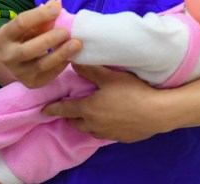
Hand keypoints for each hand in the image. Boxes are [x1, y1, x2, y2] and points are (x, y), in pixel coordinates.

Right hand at [0, 0, 81, 87]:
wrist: (14, 59)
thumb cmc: (26, 35)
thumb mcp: (30, 24)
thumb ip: (42, 16)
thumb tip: (57, 3)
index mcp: (4, 37)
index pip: (20, 24)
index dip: (39, 15)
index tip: (57, 9)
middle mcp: (7, 57)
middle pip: (27, 50)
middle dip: (48, 40)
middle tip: (66, 31)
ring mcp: (18, 72)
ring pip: (40, 65)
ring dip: (60, 54)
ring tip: (77, 44)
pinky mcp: (31, 83)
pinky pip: (49, 74)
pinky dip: (62, 64)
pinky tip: (73, 55)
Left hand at [43, 64, 164, 142]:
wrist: (156, 113)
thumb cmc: (132, 92)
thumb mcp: (110, 77)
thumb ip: (91, 70)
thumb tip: (73, 60)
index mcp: (88, 109)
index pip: (64, 109)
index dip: (53, 109)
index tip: (43, 110)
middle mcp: (93, 124)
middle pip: (75, 123)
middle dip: (71, 117)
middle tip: (71, 110)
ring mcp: (107, 133)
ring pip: (90, 130)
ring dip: (87, 123)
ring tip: (91, 116)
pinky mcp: (120, 138)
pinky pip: (106, 134)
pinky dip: (103, 128)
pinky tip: (112, 121)